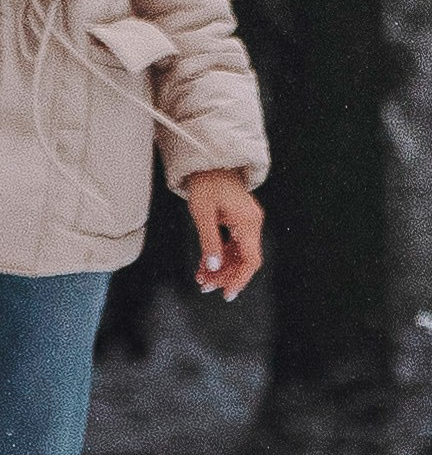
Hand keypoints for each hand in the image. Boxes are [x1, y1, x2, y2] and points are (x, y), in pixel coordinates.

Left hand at [185, 170, 263, 299]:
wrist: (208, 161)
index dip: (240, 279)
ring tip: (202, 278)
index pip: (251, 259)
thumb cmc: (206, 182)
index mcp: (247, 221)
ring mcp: (247, 221)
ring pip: (238, 254)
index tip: (227, 293)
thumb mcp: (202, 213)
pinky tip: (206, 264)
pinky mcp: (239, 220)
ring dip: (221, 267)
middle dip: (225, 275)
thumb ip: (208, 241)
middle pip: (244, 259)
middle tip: (205, 286)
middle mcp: (252, 222)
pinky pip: (233, 244)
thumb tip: (212, 266)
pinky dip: (220, 255)